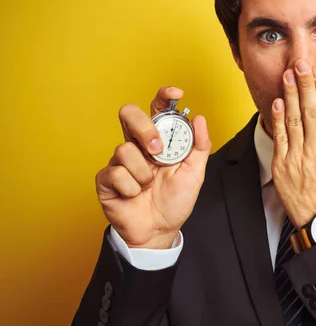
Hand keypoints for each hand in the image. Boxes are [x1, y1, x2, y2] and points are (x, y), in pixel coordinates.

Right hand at [95, 86, 211, 248]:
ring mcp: (119, 161)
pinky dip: (131, 188)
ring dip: (143, 173)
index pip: (157, 109)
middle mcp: (137, 145)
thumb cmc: (174, 201)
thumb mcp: (195, 174)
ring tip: (149, 186)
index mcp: (159, 140)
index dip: (163, 96)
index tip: (175, 94)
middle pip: (129, 114)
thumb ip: (200, 147)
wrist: (159, 231)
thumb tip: (199, 118)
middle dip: (144, 128)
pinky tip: (135, 195)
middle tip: (158, 150)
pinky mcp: (106, 179)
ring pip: (124, 149)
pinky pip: (116, 174)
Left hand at [271, 59, 315, 228]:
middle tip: (301, 64)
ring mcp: (297, 156)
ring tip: (287, 75)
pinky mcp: (282, 164)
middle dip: (306, 84)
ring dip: (290, 95)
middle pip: (311, 110)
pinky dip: (277, 118)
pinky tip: (277, 102)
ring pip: (293, 119)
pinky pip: (279, 137)